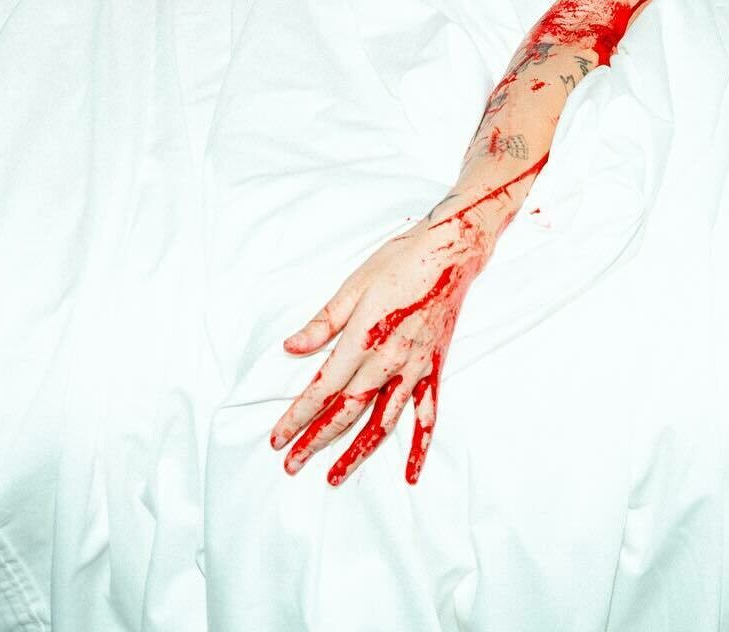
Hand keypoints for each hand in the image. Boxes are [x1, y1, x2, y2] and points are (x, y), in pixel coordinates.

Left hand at [269, 219, 486, 486]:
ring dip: (356, 451)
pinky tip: (410, 472)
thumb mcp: (353, 284)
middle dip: (316, 440)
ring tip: (334, 476)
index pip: (323, 388)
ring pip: (383, 422)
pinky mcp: (433, 369)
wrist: (450, 251)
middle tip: (292, 464)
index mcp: (363, 339)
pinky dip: (419, 446)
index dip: (298, 416)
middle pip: (347, 411)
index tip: (279, 438)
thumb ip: (323, 322)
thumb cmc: (400, 261)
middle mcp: (388, 361)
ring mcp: (414, 369)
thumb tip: (291, 347)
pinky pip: (427, 415)